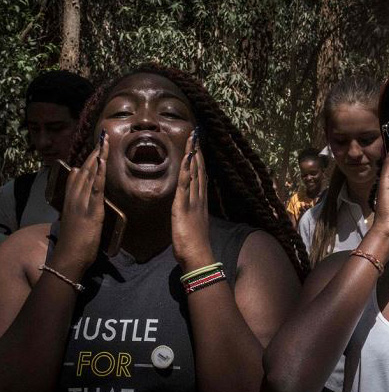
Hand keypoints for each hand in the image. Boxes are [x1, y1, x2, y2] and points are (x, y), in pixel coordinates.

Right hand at [53, 132, 108, 277]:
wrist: (69, 258)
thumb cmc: (75, 244)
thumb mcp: (76, 222)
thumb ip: (80, 209)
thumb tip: (87, 200)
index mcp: (71, 201)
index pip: (78, 176)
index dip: (87, 162)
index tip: (94, 149)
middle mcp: (75, 198)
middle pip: (85, 171)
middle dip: (94, 154)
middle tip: (101, 139)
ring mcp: (82, 203)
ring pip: (90, 175)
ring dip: (97, 158)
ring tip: (103, 143)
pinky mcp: (92, 210)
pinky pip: (97, 187)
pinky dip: (100, 173)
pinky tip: (103, 162)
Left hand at [172, 129, 212, 269]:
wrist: (198, 256)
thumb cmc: (193, 245)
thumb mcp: (192, 225)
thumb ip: (191, 213)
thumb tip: (187, 206)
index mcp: (200, 202)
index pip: (200, 176)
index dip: (199, 160)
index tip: (197, 146)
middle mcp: (199, 198)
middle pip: (199, 170)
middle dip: (197, 152)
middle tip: (196, 135)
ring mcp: (193, 200)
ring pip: (194, 173)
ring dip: (194, 155)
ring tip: (193, 139)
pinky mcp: (184, 205)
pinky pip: (186, 183)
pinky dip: (188, 169)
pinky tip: (188, 157)